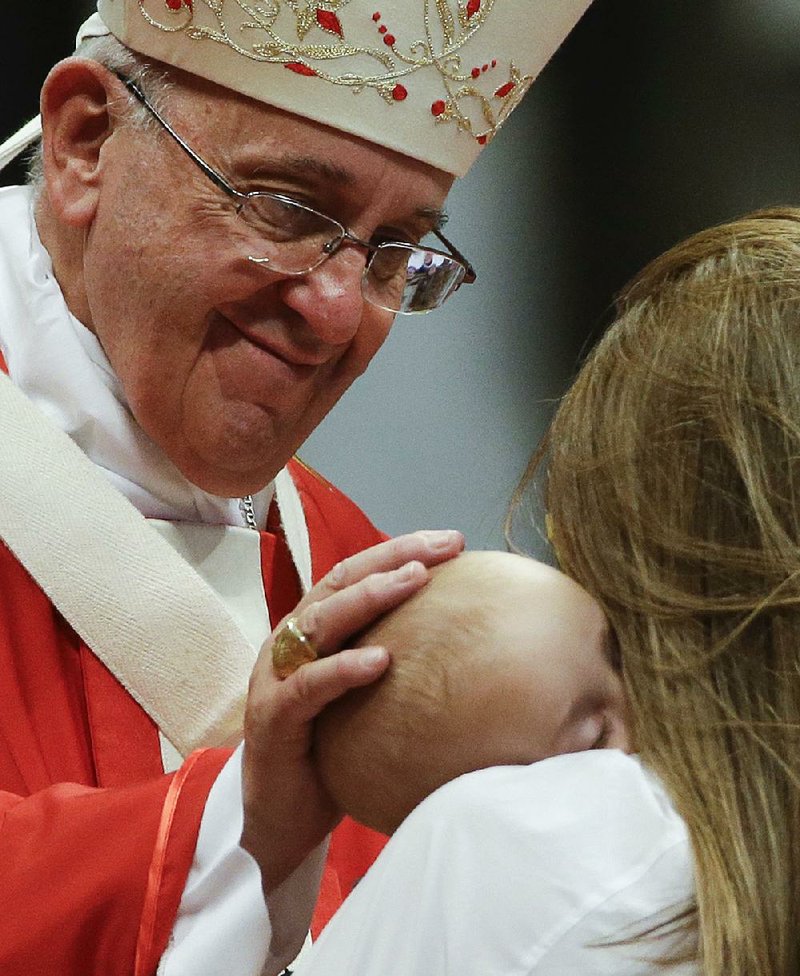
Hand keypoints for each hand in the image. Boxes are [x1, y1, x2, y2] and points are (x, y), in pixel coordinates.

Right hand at [240, 530, 463, 891]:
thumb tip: (465, 644)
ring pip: (321, 621)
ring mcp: (277, 677)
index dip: (399, 551)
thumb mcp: (363, 697)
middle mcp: (291, 643)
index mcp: (312, 631)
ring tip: (414, 580)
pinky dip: (343, 669)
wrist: (278, 818)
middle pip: (339, 583)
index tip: (450, 541)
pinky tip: (381, 659)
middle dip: (392, 558)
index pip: (353, 574)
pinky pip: (309, 687)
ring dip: (369, 596)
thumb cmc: (328, 751)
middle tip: (442, 546)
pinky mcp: (274, 718)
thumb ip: (391, 662)